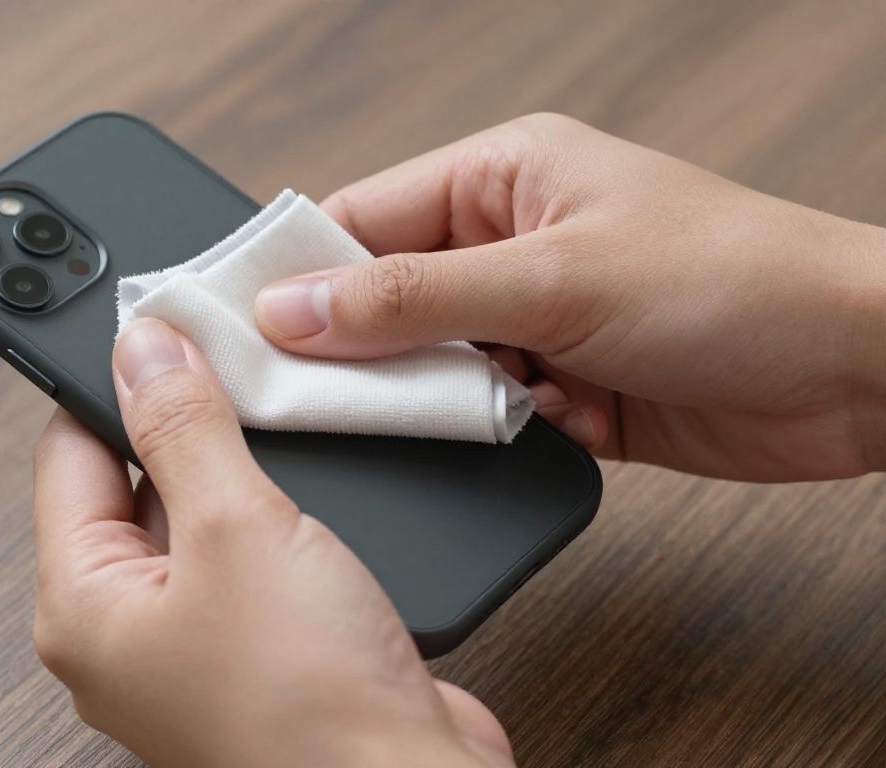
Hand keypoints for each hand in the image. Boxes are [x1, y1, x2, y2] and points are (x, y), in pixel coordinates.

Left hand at [32, 318, 514, 767]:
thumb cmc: (308, 713)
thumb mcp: (236, 530)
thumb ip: (182, 428)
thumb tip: (143, 351)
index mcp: (83, 608)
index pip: (68, 454)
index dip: (109, 382)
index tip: (152, 325)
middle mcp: (129, 631)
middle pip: (133, 483)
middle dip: (181, 419)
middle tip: (228, 355)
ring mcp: (197, 643)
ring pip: (202, 515)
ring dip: (237, 462)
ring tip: (277, 408)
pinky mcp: (262, 648)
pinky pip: (252, 552)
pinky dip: (277, 510)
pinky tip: (312, 474)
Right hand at [254, 113, 885, 481]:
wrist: (860, 372)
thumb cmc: (741, 280)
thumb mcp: (555, 277)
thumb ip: (413, 298)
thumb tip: (295, 307)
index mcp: (502, 174)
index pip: (361, 216)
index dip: (297, 272)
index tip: (243, 327)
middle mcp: (511, 241)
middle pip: (384, 298)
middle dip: (358, 349)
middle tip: (314, 390)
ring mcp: (535, 318)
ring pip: (427, 365)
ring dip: (427, 397)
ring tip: (441, 407)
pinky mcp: (563, 387)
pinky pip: (480, 413)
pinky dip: (481, 431)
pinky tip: (511, 428)